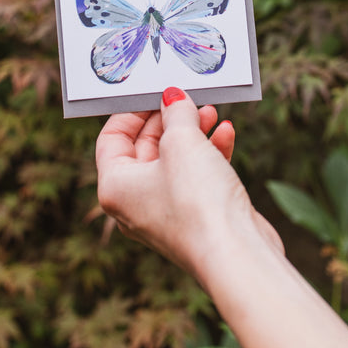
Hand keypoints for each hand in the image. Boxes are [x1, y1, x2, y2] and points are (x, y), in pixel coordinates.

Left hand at [96, 88, 347, 347]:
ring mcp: (166, 212)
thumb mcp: (182, 141)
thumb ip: (176, 112)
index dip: (132, 110)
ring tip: (212, 111)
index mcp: (115, 186)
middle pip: (146, 147)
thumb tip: (172, 97)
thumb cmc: (197, 200)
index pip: (112, 138)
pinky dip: (210, 153)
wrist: (236, 256)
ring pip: (175, 160)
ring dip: (194, 132)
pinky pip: (197, 177)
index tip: (155, 91)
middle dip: (170, 118)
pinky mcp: (196, 217)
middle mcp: (135, 202)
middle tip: (189, 96)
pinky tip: (226, 134)